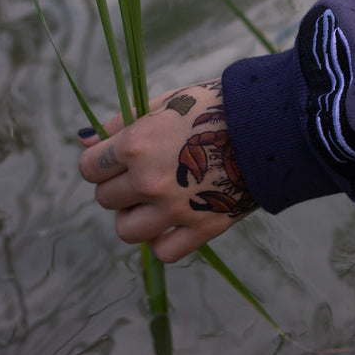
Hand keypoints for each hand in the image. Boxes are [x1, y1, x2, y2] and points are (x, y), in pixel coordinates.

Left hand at [77, 79, 256, 262]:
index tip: (118, 159)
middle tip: (145, 174)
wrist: (270, 128)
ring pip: (127, 231)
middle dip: (119, 187)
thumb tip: (84, 139)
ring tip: (156, 202)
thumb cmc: (215, 108)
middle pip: (106, 199)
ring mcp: (176, 209)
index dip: (101, 162)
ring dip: (135, 217)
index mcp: (136, 146)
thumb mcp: (165, 104)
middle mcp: (150, 181)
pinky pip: (164, 251)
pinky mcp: (203, 228)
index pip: (89, 168)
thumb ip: (121, 124)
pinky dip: (163, 240)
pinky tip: (173, 222)